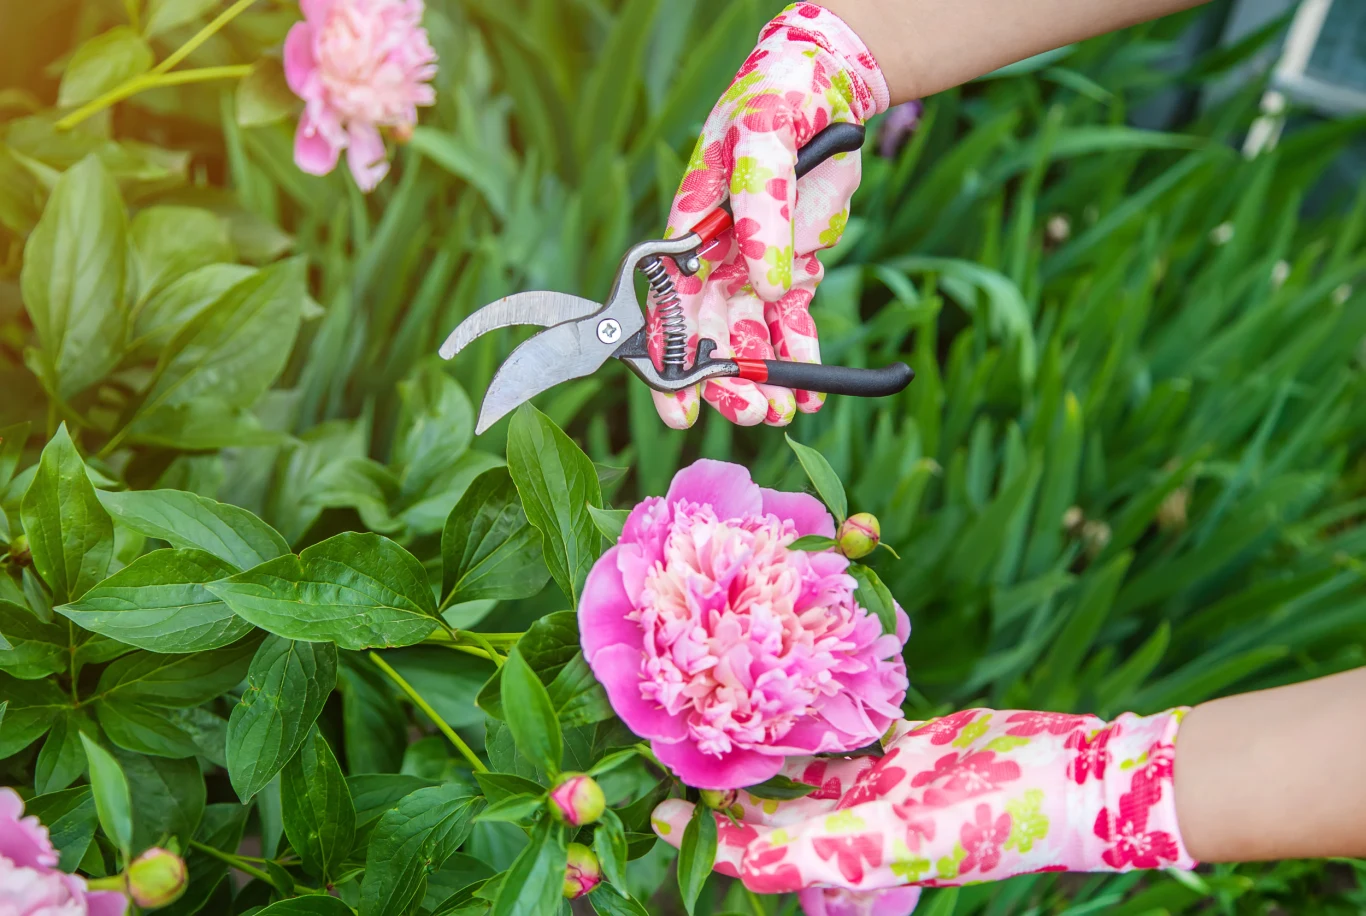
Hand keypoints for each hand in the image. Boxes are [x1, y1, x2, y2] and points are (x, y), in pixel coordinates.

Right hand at [650, 3, 887, 428]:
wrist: (825, 90)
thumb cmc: (777, 101)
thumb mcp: (763, 140)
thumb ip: (760, 210)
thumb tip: (766, 287)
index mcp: (689, 233)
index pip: (669, 305)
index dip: (669, 358)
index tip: (680, 407)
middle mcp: (714, 259)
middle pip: (710, 334)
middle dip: (726, 380)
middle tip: (751, 412)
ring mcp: (755, 269)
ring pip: (751, 338)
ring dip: (764, 378)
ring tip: (781, 413)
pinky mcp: (793, 273)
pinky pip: (794, 326)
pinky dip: (802, 359)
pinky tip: (811, 395)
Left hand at [650, 708, 1194, 900]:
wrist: (1076, 781)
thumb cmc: (989, 817)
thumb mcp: (895, 838)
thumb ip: (813, 851)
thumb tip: (736, 865)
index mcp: (847, 856)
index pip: (758, 848)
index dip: (709, 831)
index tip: (658, 803)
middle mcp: (856, 823)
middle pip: (774, 805)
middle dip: (728, 778)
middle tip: (678, 731)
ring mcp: (882, 784)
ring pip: (808, 762)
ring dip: (768, 736)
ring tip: (720, 694)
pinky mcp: (908, 745)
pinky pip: (850, 727)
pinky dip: (821, 706)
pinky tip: (792, 673)